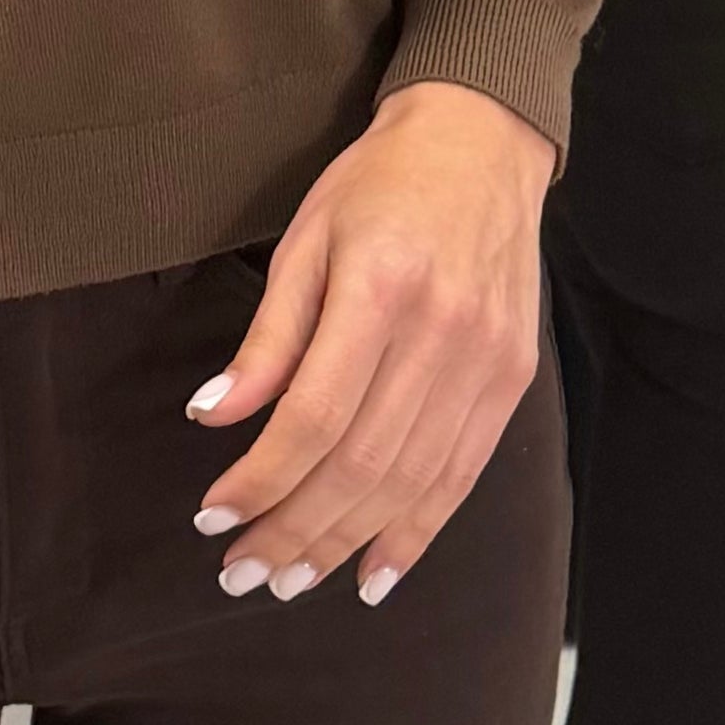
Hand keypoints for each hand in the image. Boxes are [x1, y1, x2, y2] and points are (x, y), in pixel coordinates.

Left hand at [188, 82, 553, 605]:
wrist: (481, 142)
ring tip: (291, 582)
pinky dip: (417, 531)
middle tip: (240, 573)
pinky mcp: (512, 378)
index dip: (261, 478)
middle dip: (294, 530)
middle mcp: (442, 331)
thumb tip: (213, 417)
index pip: (313, 416)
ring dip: (345, 543)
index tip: (212, 515)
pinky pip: (462, 475)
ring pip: (410, 481)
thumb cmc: (378, 185)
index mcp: (381, 287)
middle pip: (361, 462)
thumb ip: (267, 336)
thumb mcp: (305, 238)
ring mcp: (486, 360)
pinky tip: (375, 572)